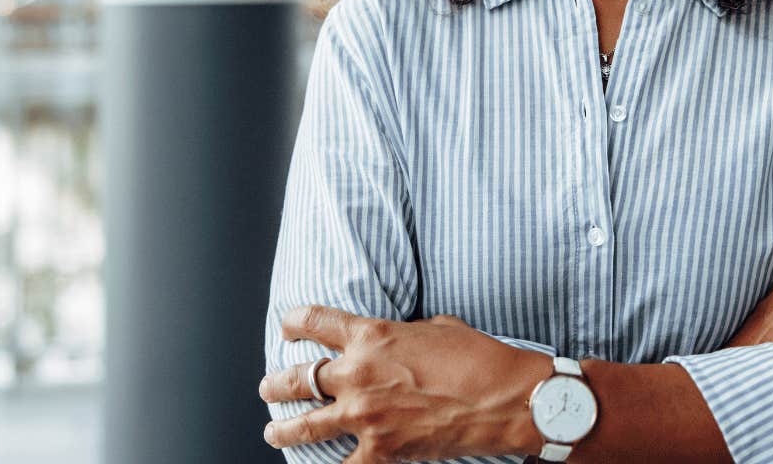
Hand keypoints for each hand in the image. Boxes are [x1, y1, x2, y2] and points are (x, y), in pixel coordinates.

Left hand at [258, 305, 546, 461]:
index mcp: (371, 336)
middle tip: (269, 385)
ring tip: (273, 430)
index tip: (287, 328)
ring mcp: (365, 415)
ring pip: (305, 424)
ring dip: (283, 428)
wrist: (503, 398)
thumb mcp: (435, 328)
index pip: (314, 322)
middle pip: (298, 377)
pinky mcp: (381, 450)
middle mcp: (358, 374)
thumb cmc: (478, 357)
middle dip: (276, 382)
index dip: (293, 323)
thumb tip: (397, 342)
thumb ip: (403, 334)